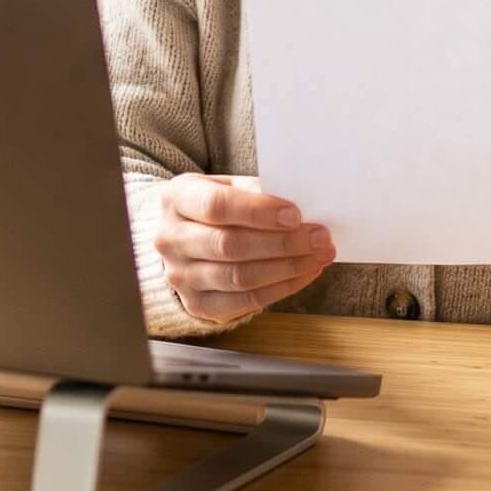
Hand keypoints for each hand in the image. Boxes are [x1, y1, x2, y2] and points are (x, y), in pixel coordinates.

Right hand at [154, 173, 335, 324]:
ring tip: (319, 255)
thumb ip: (255, 191)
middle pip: (230, 246)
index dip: (258, 212)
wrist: (183, 238)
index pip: (216, 206)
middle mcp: (171, 239)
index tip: (296, 215)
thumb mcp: (227, 186)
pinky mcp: (197, 304)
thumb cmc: (213, 207)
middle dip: (282, 243)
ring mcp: (181, 276)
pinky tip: (304, 273)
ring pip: (240, 277)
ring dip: (288, 268)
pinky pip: (245, 301)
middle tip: (319, 238)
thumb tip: (299, 205)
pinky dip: (281, 288)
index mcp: (177, 199)